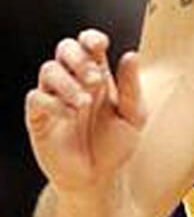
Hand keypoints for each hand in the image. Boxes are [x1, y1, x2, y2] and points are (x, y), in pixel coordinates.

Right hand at [25, 29, 147, 193]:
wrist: (100, 179)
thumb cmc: (117, 145)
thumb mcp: (134, 116)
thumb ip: (133, 87)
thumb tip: (131, 54)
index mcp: (99, 76)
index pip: (88, 45)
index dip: (90, 38)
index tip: (100, 44)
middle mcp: (75, 82)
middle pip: (64, 49)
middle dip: (78, 58)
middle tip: (96, 81)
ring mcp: (55, 99)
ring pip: (48, 69)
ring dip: (68, 82)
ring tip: (85, 103)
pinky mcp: (39, 119)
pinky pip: (36, 98)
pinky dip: (53, 102)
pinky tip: (70, 115)